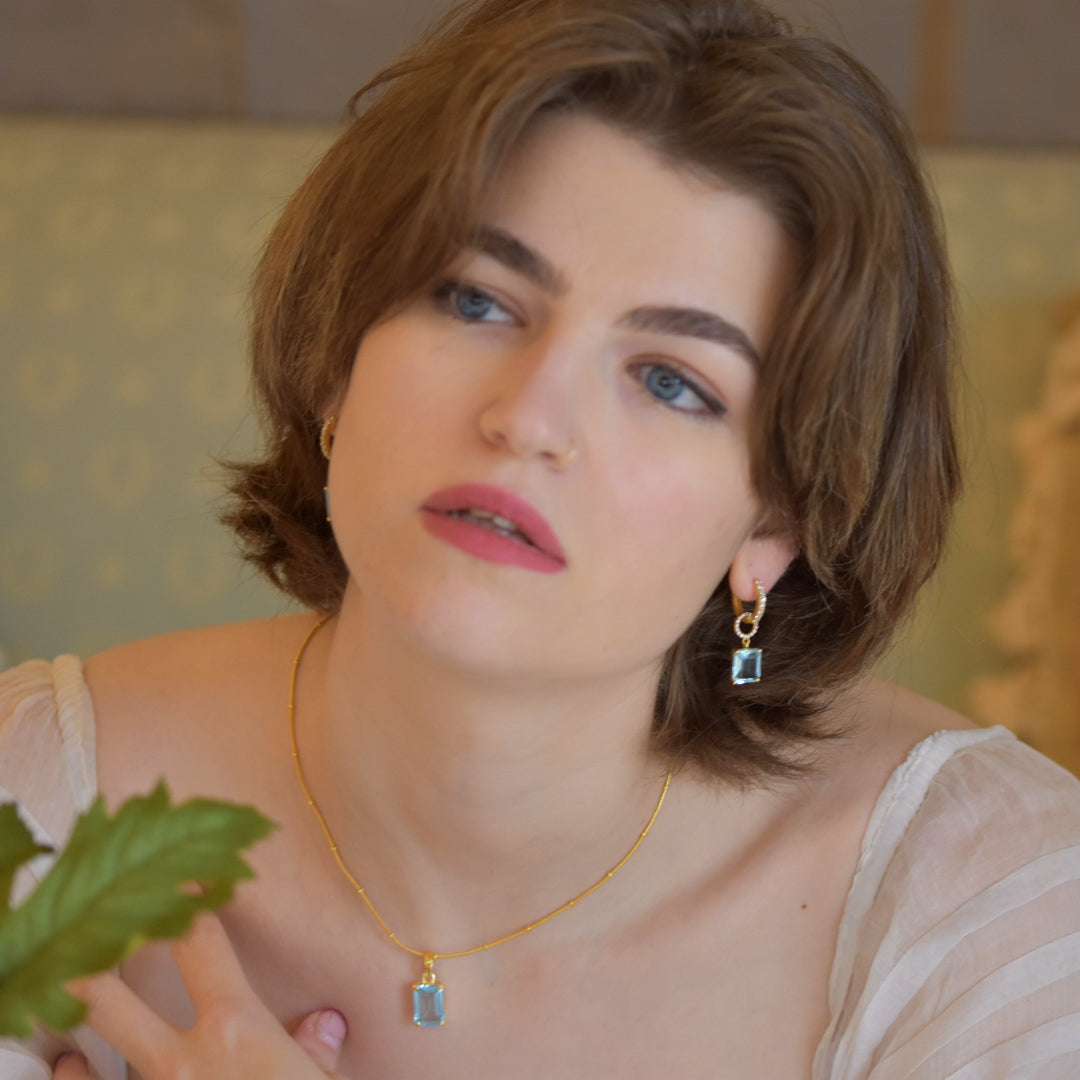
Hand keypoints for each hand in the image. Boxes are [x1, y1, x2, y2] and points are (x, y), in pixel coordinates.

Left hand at [53, 912, 347, 1079]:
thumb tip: (324, 1026)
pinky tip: (65, 1065)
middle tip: (85, 926)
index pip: (201, 941)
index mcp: (234, 1027)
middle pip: (109, 992)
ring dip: (69, 1020)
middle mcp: (180, 1059)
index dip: (186, 898)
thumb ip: (314, 1052)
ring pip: (81, 1053)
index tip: (178, 873)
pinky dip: (68, 1078)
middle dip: (89, 956)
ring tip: (63, 992)